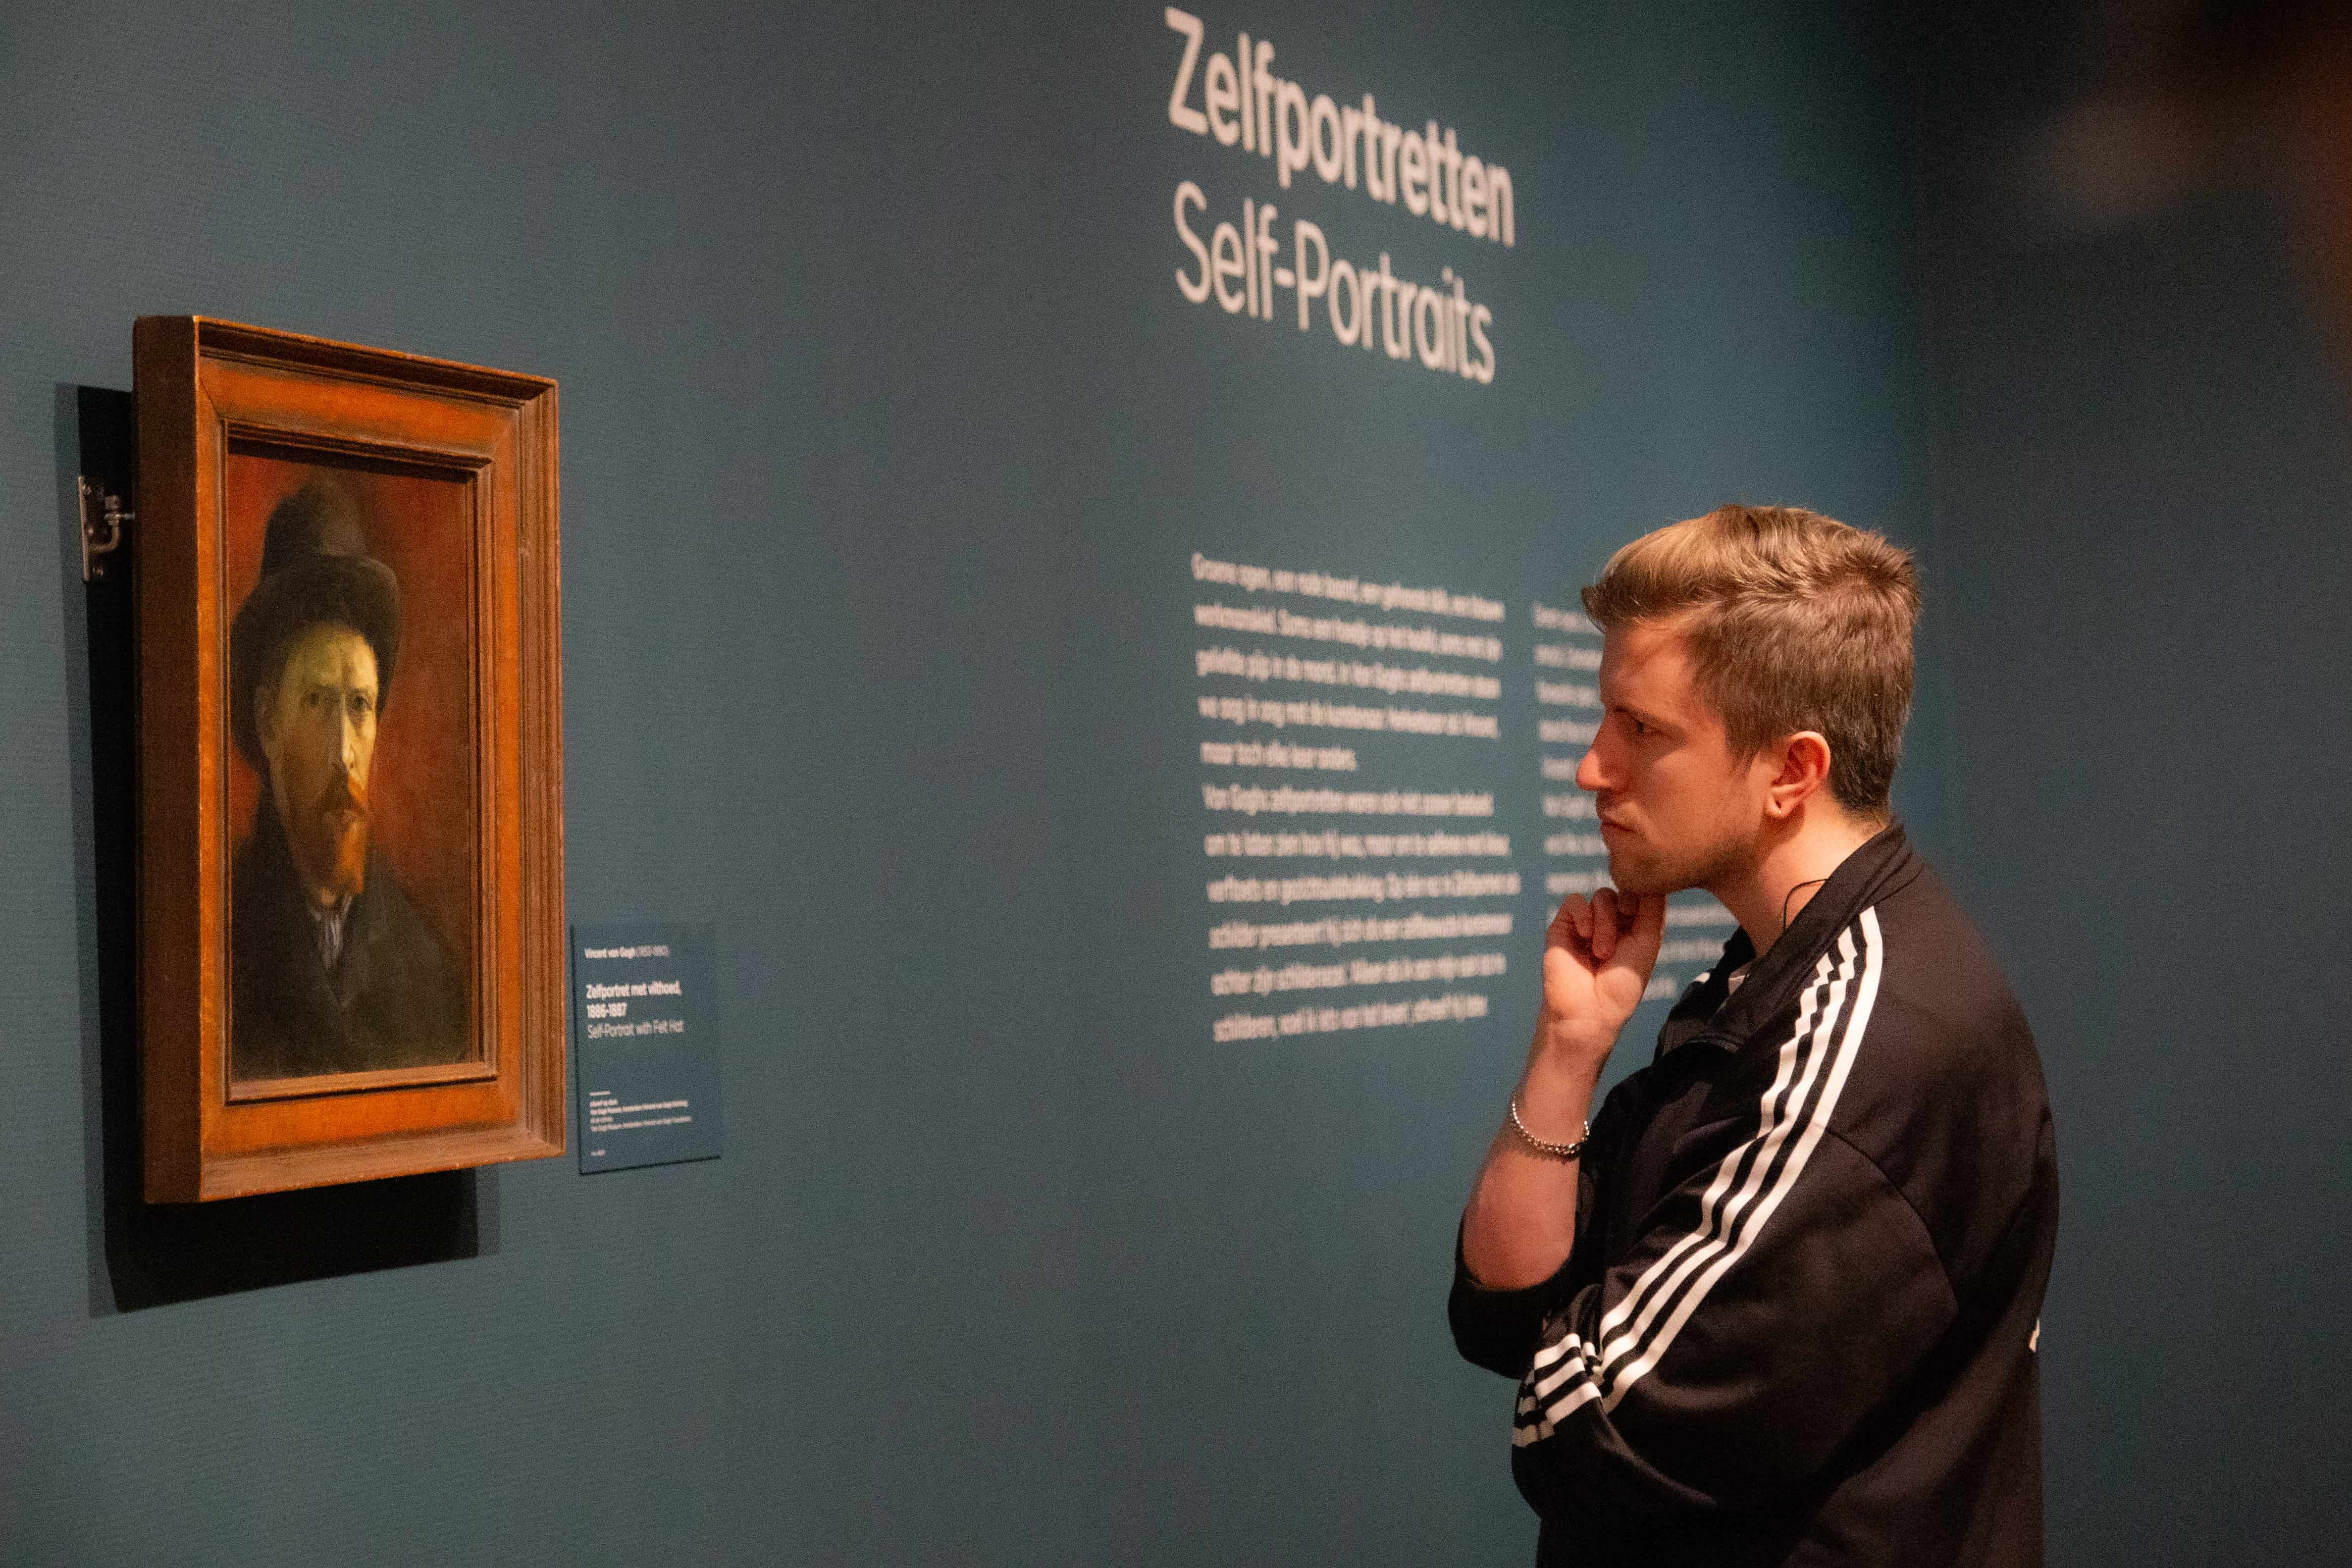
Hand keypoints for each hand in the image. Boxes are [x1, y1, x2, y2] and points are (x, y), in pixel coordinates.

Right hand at [1536, 888, 1666, 1065]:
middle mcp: (1612, 924)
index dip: (1642, 899)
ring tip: (1600, 953)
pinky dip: (1583, 915)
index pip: (1641, 896)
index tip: (1637, 916)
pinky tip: (1584, 937)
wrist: (1589, 1011)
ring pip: (1601, 896)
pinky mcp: (1563, 926)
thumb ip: (1652, 908)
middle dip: (1622, 915)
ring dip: (1604, 922)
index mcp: (1634, 929)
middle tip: (1618, 944)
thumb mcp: (1647, 942)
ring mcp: (1586, 924)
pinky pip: (1574, 900)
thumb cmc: (1622, 985)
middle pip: (1622, 892)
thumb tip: (1651, 876)